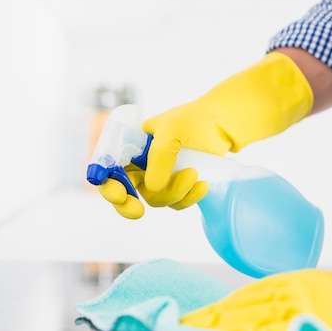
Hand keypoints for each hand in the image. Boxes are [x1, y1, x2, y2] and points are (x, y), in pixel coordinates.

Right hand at [100, 52, 312, 218]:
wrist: (223, 124)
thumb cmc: (195, 119)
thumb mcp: (173, 131)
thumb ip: (160, 156)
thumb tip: (152, 186)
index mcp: (130, 146)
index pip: (109, 168)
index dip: (108, 183)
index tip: (119, 194)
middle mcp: (140, 164)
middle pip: (123, 192)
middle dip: (127, 205)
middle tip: (137, 211)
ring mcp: (159, 178)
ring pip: (155, 199)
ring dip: (174, 191)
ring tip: (195, 173)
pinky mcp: (177, 188)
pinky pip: (175, 203)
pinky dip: (188, 197)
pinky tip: (203, 184)